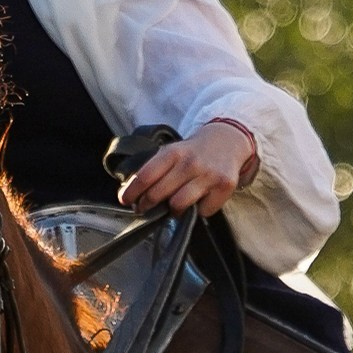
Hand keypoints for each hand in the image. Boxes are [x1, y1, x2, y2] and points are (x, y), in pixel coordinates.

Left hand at [117, 121, 255, 217]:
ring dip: (173, 210)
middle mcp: (190, 163)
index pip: (144, 177)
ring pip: (178, 205)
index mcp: (172, 153)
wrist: (227, 142)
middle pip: (157, 194)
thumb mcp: (171, 153)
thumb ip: (154, 170)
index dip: (131, 192)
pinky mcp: (224, 186)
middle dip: (146, 205)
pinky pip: (202, 211)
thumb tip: (131, 194)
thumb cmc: (192, 153)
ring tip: (174, 205)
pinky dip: (198, 210)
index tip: (125, 201)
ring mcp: (208, 175)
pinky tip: (199, 201)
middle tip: (145, 207)